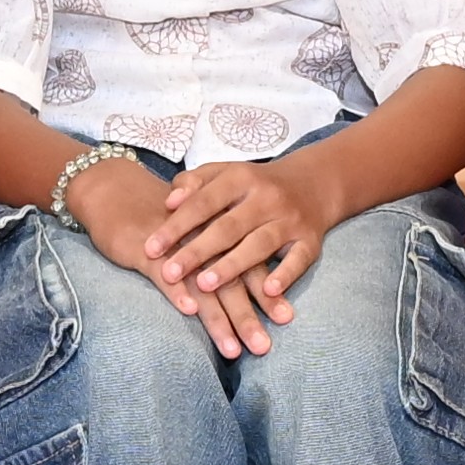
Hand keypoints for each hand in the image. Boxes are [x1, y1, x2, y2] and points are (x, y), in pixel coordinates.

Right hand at [66, 158, 280, 360]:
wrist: (119, 191)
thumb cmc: (163, 217)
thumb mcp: (196, 231)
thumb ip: (221, 254)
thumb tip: (253, 287)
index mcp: (220, 234)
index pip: (250, 267)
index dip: (268, 294)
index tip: (287, 319)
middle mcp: (203, 240)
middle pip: (231, 282)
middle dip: (247, 317)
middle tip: (263, 348)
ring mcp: (176, 245)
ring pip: (201, 286)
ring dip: (218, 319)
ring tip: (232, 350)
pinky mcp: (147, 250)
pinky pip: (164, 273)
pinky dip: (177, 290)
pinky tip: (189, 311)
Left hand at [138, 152, 336, 333]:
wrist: (313, 184)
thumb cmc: (254, 185)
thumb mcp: (224, 173)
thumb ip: (194, 183)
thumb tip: (169, 201)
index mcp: (241, 178)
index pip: (203, 202)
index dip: (176, 225)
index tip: (150, 248)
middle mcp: (266, 197)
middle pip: (228, 226)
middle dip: (197, 251)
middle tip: (169, 273)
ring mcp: (290, 219)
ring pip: (259, 244)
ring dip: (232, 265)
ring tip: (204, 285)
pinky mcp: (311, 241)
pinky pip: (299, 259)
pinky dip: (286, 275)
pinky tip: (267, 291)